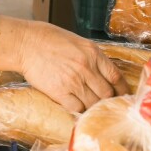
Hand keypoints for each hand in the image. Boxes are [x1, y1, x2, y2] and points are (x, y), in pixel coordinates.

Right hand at [0, 15, 129, 111]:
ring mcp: (74, 82)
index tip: (124, 95)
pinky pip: (76, 108)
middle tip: (109, 106)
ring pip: (93, 103)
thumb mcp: (79, 42)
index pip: (116, 76)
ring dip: (95, 108)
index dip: (123, 89)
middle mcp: (87, 68)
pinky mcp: (60, 93)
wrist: (26, 44)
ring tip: (94, 109)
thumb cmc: (50, 39)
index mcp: (94, 54)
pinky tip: (79, 109)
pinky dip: (79, 111)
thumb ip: (93, 57)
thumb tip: (104, 73)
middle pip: (107, 93)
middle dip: (110, 101)